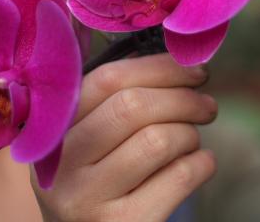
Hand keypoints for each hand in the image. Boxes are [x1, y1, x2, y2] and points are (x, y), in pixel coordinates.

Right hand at [32, 53, 217, 221]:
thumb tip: (174, 58)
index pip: (108, 79)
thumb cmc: (100, 180)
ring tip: (191, 141)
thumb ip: (116, 99)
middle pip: (134, 107)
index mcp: (53, 131)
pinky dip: (203, 163)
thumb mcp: (89, 140)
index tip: (194, 70)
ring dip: (190, 134)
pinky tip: (199, 165)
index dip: (160, 67)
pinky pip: (180, 176)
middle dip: (183, 98)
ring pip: (159, 140)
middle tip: (207, 105)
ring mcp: (87, 200)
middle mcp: (61, 167)